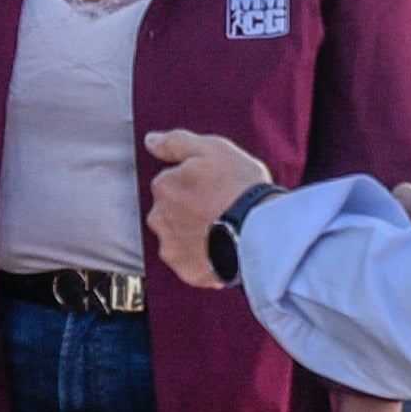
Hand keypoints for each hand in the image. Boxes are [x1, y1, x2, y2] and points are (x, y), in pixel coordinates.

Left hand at [144, 129, 273, 289]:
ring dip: (193, 235)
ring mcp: (172, 247)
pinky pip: (191, 263)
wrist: (260, 231)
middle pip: (170, 212)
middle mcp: (159, 218)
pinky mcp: (187, 271)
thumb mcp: (211, 148)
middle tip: (220, 209)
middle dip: (188, 210)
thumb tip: (150, 140)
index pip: (170, 181)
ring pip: (177, 238)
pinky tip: (224, 248)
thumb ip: (175, 142)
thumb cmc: (239, 186)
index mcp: (164, 186)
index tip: (215, 186)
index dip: (194, 183)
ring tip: (224, 230)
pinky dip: (203, 258)